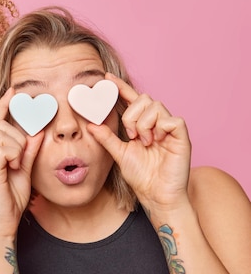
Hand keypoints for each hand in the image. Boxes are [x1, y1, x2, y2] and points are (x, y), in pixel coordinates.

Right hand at [0, 88, 43, 236]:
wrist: (2, 224)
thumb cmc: (11, 202)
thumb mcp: (24, 171)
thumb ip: (30, 151)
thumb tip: (39, 131)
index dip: (5, 105)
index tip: (15, 90)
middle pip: (1, 125)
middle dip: (18, 136)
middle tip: (20, 159)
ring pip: (4, 134)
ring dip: (18, 147)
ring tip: (16, 165)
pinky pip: (4, 147)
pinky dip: (14, 155)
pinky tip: (13, 168)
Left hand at [88, 73, 191, 212]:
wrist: (156, 195)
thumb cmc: (142, 176)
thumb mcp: (119, 154)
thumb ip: (106, 138)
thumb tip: (90, 124)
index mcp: (142, 125)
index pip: (132, 100)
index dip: (121, 88)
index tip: (106, 78)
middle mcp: (157, 123)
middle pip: (144, 99)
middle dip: (131, 115)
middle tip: (130, 135)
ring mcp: (170, 129)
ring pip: (156, 106)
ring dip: (143, 124)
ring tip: (144, 142)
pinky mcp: (182, 136)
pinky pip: (172, 119)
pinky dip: (160, 128)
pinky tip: (156, 142)